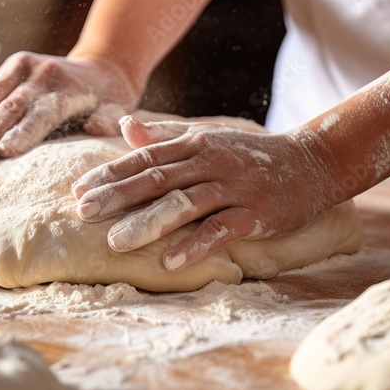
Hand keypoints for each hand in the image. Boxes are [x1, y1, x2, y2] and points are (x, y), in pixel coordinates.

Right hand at [0, 52, 139, 177]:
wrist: (99, 68)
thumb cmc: (108, 99)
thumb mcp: (118, 107)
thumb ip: (111, 118)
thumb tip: (103, 126)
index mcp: (63, 82)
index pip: (41, 108)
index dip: (22, 130)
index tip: (3, 153)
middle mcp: (33, 72)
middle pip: (2, 107)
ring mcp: (11, 72)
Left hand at [70, 116, 340, 270]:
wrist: (313, 162)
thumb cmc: (251, 156)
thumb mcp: (208, 140)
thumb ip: (164, 136)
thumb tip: (123, 127)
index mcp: (194, 144)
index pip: (144, 158)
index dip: (110, 174)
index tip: (77, 190)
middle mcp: (210, 161)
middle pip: (156, 178)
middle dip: (116, 196)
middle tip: (81, 213)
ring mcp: (234, 187)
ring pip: (184, 203)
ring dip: (148, 223)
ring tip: (115, 242)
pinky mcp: (256, 213)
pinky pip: (221, 229)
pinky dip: (195, 245)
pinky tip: (170, 262)